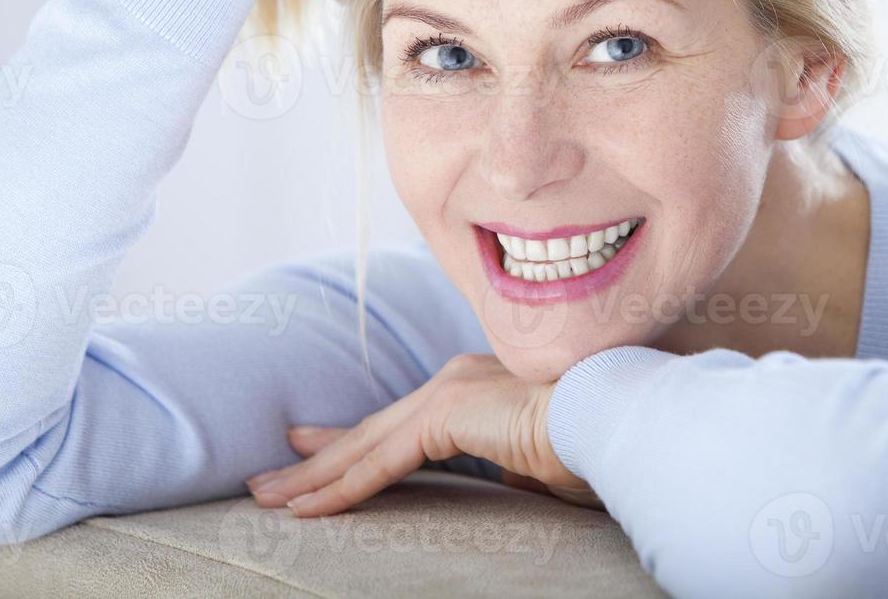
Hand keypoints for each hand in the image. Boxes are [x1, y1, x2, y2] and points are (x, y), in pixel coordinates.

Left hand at [245, 353, 601, 515]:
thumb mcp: (540, 458)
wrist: (619, 417)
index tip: (312, 448)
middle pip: (373, 428)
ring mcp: (450, 391)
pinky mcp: (447, 414)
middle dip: (318, 456)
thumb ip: (513, 462)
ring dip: (314, 476)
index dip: (355, 438)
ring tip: (269, 498)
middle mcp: (457, 379)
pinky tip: (308, 508)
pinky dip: (341, 488)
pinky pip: (382, 462)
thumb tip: (511, 480)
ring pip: (367, 444)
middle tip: (270, 476)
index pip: (402, 420)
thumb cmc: (595, 441)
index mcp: (478, 385)